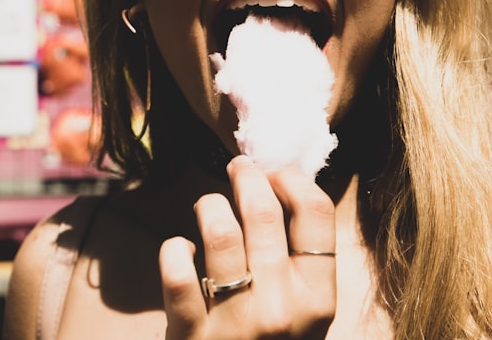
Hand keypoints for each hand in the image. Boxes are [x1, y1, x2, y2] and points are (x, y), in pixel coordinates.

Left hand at [159, 156, 336, 338]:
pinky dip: (174, 249)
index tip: (276, 173)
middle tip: (237, 168)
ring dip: (209, 204)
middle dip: (246, 176)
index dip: (293, 179)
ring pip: (220, 230)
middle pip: (263, 212)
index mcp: (318, 298)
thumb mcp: (301, 313)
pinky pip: (177, 270)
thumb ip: (297, 261)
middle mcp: (282, 307)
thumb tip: (281, 185)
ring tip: (208, 205)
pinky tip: (179, 250)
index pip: (316, 214)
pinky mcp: (192, 334)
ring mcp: (236, 321)